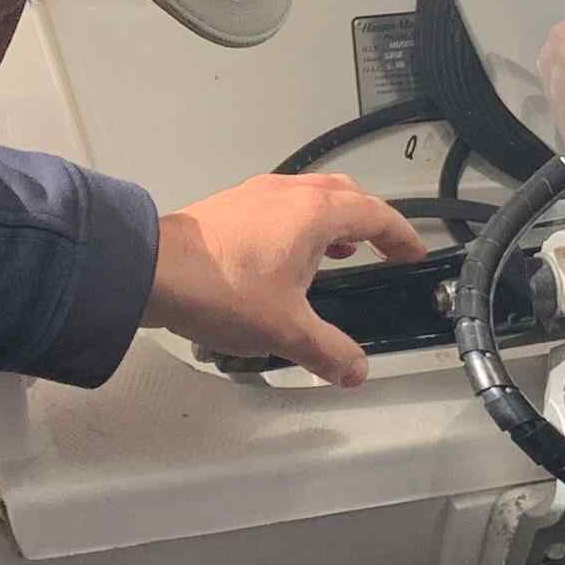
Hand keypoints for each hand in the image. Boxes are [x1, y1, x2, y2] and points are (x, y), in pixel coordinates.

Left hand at [148, 173, 426, 383]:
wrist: (151, 272)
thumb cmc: (222, 290)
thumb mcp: (286, 330)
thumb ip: (328, 351)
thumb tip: (355, 370)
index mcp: (315, 213)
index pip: (376, 215)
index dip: (402, 235)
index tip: (413, 253)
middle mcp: (289, 194)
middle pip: (346, 194)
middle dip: (369, 221)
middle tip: (382, 248)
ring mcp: (256, 195)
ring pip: (309, 196)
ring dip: (332, 220)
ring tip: (339, 253)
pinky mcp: (229, 207)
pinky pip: (279, 207)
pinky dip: (298, 225)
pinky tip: (287, 258)